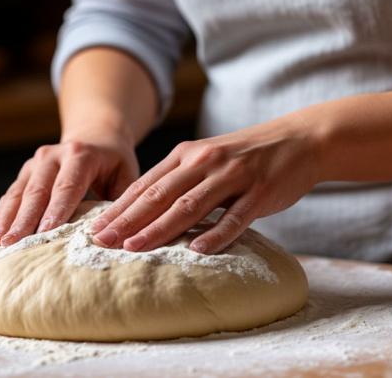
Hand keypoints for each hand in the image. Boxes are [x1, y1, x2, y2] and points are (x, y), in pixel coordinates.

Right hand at [0, 138, 138, 246]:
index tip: (45, 233)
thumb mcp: (126, 176)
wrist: (95, 136)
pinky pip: (8, 197)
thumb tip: (114, 235)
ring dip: (4, 221)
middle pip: (36, 192)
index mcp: (80, 154)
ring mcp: (34, 164)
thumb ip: (118, 203)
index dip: (55, 210)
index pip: (67, 186)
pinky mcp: (24, 174)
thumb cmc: (114, 163)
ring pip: (17, 195)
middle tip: (11, 245)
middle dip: (23, 221)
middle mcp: (52, 155)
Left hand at [89, 114, 320, 254]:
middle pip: (160, 195)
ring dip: (160, 228)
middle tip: (101, 242)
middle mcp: (205, 162)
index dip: (118, 209)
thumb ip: (178, 181)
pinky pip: (235, 216)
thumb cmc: (246, 158)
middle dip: (128, 220)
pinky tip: (199, 250)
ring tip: (135, 248)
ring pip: (190, 205)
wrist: (298, 141)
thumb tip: (141, 213)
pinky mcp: (259, 192)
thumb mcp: (206, 160)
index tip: (94, 230)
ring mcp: (233, 177)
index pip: (145, 185)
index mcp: (187, 156)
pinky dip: (217, 234)